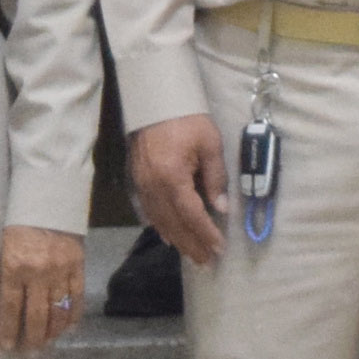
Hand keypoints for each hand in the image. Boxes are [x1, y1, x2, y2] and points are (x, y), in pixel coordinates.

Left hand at [0, 223, 88, 353]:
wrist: (49, 197)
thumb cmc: (19, 223)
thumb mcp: (4, 247)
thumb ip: (7, 276)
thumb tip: (8, 308)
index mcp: (14, 266)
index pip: (10, 308)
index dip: (8, 330)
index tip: (8, 346)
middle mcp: (38, 272)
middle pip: (35, 316)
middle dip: (32, 339)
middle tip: (29, 353)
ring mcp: (61, 269)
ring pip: (58, 311)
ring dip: (52, 333)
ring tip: (46, 344)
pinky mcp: (78, 265)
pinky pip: (77, 297)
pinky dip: (73, 316)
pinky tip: (68, 329)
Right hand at [129, 117, 231, 268]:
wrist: (155, 97)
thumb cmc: (187, 118)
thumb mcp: (210, 144)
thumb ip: (215, 178)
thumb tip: (221, 208)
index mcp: (173, 178)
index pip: (192, 216)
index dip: (205, 234)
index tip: (219, 249)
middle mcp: (153, 187)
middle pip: (174, 224)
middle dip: (191, 244)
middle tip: (206, 262)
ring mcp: (142, 184)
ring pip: (159, 221)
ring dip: (176, 240)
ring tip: (190, 254)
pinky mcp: (137, 179)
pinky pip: (147, 210)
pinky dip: (159, 226)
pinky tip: (167, 235)